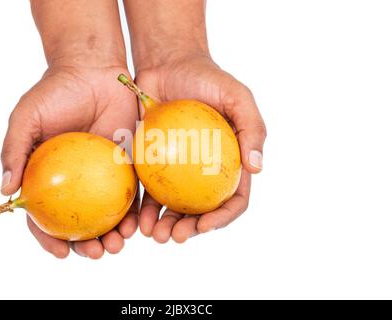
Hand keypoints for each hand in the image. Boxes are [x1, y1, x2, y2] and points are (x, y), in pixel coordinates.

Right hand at [1, 63, 138, 257]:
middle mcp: (77, 180)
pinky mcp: (128, 163)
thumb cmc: (55, 91)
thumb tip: (5, 191)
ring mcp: (103, 174)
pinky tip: (139, 222)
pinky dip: (135, 210)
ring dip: (115, 234)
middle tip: (99, 253)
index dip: (51, 238)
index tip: (63, 253)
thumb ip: (14, 151)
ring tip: (120, 244)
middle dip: (89, 245)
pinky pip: (132, 191)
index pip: (46, 215)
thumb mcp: (26, 118)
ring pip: (109, 213)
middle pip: (81, 221)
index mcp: (49, 175)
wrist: (93, 69)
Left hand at [135, 55, 265, 242]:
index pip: (233, 199)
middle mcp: (204, 172)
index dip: (222, 218)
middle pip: (201, 211)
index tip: (204, 226)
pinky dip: (144, 209)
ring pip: (173, 207)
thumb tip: (257, 169)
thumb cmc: (207, 78)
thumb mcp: (237, 96)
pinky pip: (148, 190)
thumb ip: (253, 128)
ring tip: (153, 235)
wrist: (168, 63)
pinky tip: (136, 219)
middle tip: (175, 236)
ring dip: (165, 226)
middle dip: (190, 230)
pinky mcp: (152, 163)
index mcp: (229, 163)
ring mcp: (177, 170)